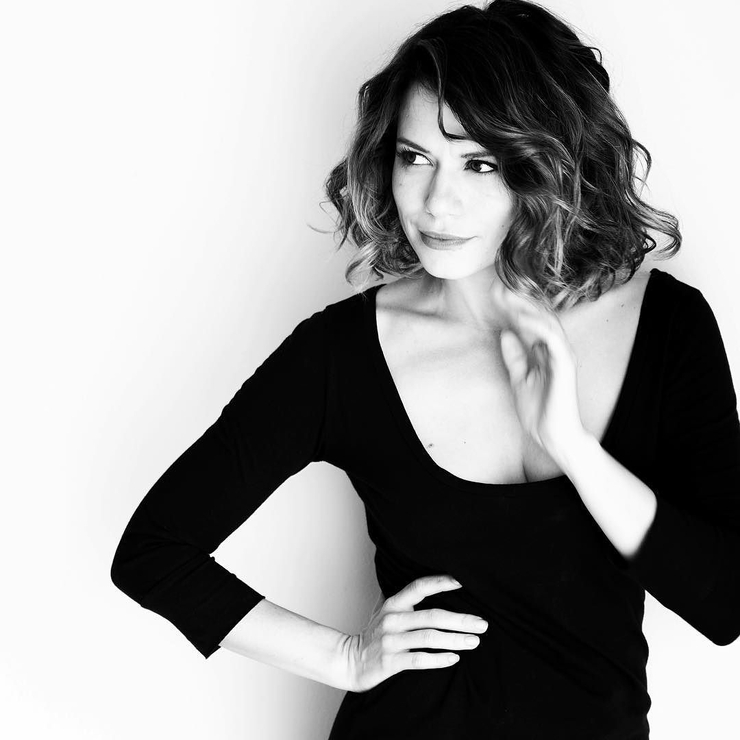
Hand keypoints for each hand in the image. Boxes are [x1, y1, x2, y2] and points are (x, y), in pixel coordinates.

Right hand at [343, 575, 488, 692]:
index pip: (419, 587)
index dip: (441, 582)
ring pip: (428, 638)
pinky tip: (454, 658)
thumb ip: (404, 599)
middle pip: (432, 616)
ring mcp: (390, 641)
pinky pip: (418, 659)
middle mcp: (392, 619)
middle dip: (460, 620)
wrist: (349, 660)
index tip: (463, 581)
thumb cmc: (374, 634)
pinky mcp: (389, 662)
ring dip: (454, 639)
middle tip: (482, 624)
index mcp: (394, 603)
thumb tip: (431, 582)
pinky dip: (438, 659)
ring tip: (474, 641)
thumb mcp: (385, 610)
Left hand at [492, 280, 584, 457]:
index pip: (530, 321)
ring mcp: (562, 354)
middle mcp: (555, 348)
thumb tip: (505, 333)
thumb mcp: (518, 378)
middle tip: (499, 287)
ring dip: (527, 308)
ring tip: (507, 297)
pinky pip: (552, 338)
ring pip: (547, 321)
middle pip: (539, 315)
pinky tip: (521, 319)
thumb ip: (514, 356)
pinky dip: (537, 326)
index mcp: (545, 350)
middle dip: (519, 300)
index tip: (495, 294)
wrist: (552, 435)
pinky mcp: (565, 364)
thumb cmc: (539, 410)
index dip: (514, 306)